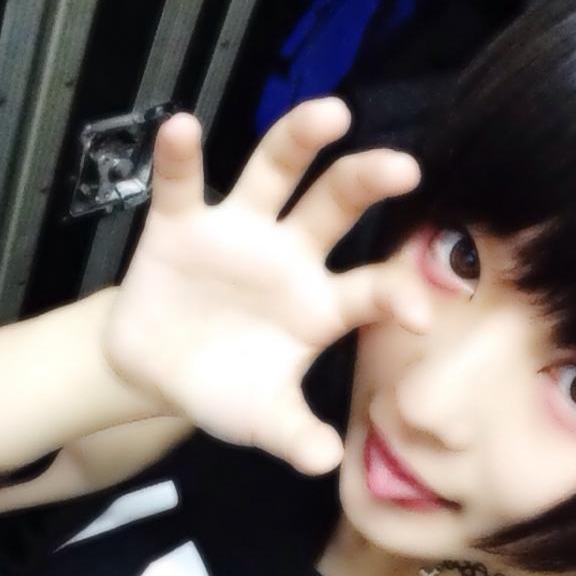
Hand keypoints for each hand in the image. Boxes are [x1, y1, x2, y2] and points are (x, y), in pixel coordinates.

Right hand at [104, 97, 429, 474]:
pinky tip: (182, 128)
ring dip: (299, 140)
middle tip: (404, 167)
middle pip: (336, 206)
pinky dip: (180, 157)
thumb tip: (325, 462)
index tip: (419, 312)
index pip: (370, 291)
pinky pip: (183, 184)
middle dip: (368, 183)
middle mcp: (289, 256)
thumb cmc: (224, 389)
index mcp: (320, 305)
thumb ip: (293, 435)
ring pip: (274, 173)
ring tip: (332, 113)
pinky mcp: (181, 224)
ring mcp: (238, 232)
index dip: (396, 296)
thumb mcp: (261, 419)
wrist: (156, 372)